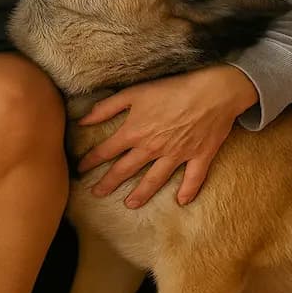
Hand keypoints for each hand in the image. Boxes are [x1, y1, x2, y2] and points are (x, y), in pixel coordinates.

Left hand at [77, 64, 257, 207]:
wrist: (211, 92)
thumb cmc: (171, 88)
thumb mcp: (134, 93)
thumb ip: (107, 108)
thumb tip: (83, 120)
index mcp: (135, 132)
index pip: (106, 151)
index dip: (91, 160)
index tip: (80, 168)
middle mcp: (153, 148)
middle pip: (126, 170)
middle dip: (109, 183)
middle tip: (97, 193)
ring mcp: (176, 155)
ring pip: (155, 180)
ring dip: (142, 194)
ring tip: (130, 204)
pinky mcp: (199, 157)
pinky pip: (193, 179)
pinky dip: (188, 191)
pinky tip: (181, 202)